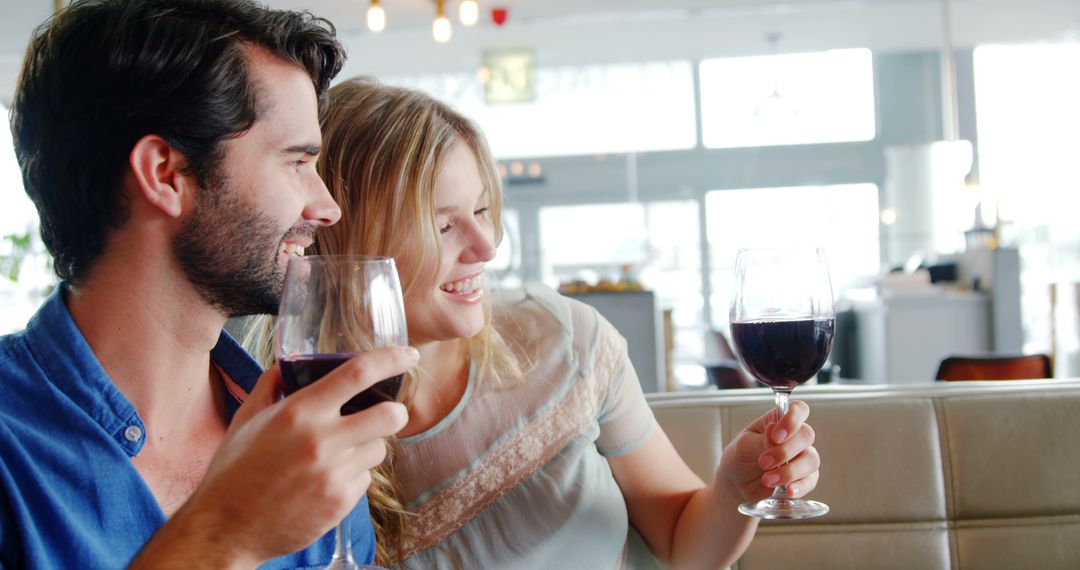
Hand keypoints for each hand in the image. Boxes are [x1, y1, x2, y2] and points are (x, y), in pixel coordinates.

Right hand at [132, 346, 415, 567]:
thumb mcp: (246, 418)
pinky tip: (326, 479)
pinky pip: (365, 478)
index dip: (391, 359)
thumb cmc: (234, 470)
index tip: (408, 355)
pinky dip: (353, 475)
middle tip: (386, 412)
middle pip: (390, 414)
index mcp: (299, 411)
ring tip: (338, 452)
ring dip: (368, 445)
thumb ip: (271, 386)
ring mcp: (334, 474)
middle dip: (395, 411)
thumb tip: (288, 364)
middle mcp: (322, 440)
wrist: (225, 528)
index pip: (358, 373)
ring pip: (379, 448)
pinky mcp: (341, 502)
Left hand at [716, 400, 820, 503]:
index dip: (792, 420)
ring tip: (767, 480)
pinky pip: (811, 480)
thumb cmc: (739, 459)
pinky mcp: (804, 478)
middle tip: (763, 462)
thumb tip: (774, 431)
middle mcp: (794, 437)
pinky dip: (800, 486)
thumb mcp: (743, 446)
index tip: (775, 436)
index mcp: (779, 421)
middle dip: (785, 451)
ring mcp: (801, 457)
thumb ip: (761, 440)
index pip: (798, 410)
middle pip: (806, 435)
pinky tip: (789, 491)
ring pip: (811, 459)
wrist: (736, 486)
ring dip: (789, 471)